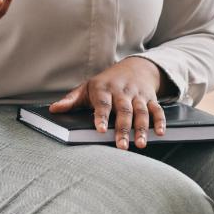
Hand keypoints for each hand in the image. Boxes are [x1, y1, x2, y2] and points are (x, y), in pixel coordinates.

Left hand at [49, 57, 166, 149]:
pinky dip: (159, 121)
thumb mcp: (87, 87)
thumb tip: (54, 109)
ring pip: (141, 112)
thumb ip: (71, 100)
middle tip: (122, 146)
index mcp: (103, 88)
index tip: (101, 130)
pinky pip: (157, 110)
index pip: (102, 103)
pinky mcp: (150, 99)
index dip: (101, 116)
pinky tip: (159, 133)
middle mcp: (122, 92)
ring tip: (140, 144)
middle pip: (123, 111)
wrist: (136, 66)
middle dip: (123, 128)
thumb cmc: (106, 82)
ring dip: (142, 128)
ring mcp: (137, 95)